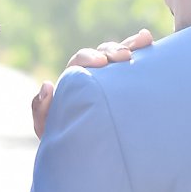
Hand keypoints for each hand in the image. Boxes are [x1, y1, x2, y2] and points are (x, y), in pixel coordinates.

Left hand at [31, 28, 154, 137]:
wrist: (85, 150)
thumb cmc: (65, 137)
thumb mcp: (48, 127)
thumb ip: (41, 108)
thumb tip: (48, 84)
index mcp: (73, 78)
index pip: (80, 61)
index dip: (90, 58)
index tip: (102, 63)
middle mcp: (93, 72)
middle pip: (102, 52)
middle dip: (114, 50)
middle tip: (125, 56)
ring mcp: (111, 76)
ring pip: (119, 52)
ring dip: (131, 44)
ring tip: (145, 40)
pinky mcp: (126, 82)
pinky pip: (134, 63)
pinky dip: (141, 50)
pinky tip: (149, 40)